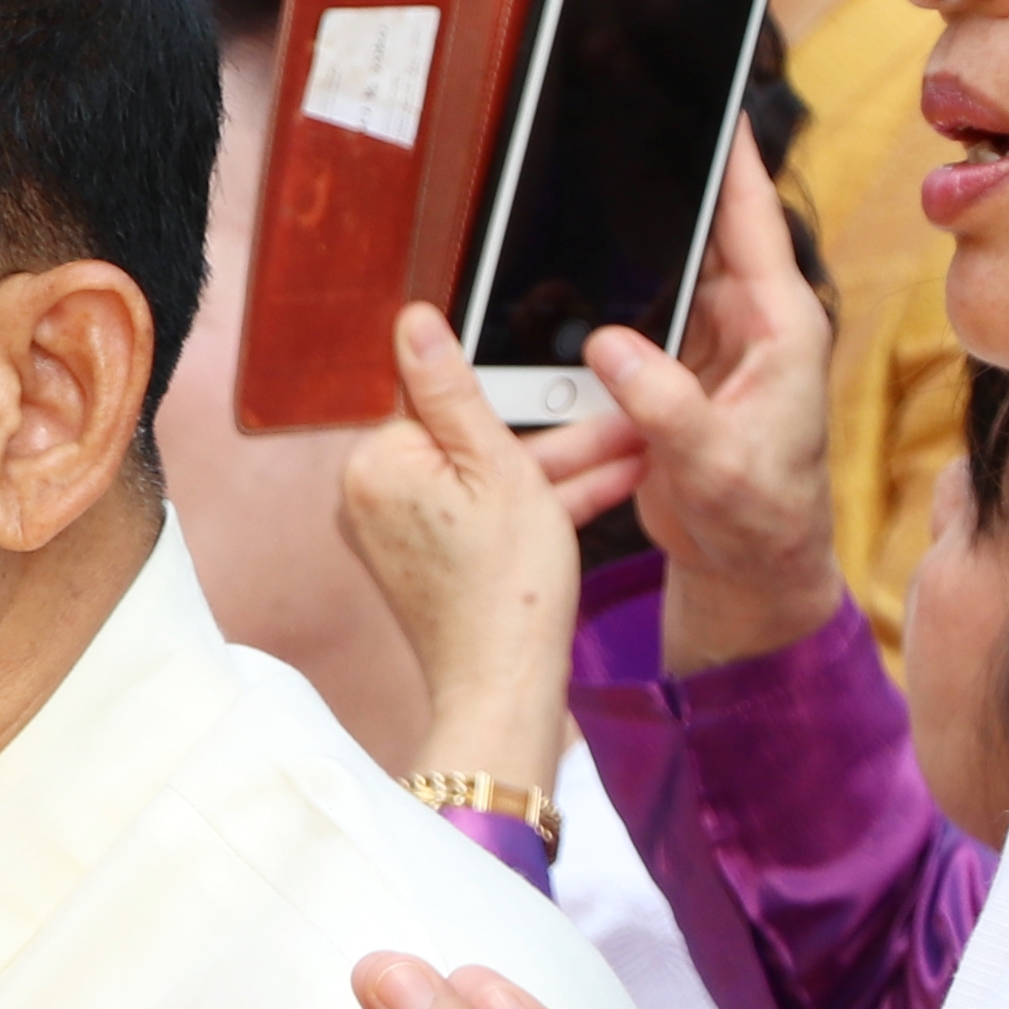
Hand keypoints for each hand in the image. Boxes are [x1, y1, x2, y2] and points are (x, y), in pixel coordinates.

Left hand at [334, 306, 586, 802]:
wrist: (507, 688)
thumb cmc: (506, 588)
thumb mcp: (498, 466)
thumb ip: (453, 388)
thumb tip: (413, 321)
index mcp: (376, 465)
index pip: (442, 401)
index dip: (515, 399)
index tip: (566, 386)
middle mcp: (373, 498)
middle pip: (472, 442)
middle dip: (555, 435)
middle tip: (620, 422)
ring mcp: (400, 534)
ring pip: (490, 480)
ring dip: (562, 469)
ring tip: (635, 451)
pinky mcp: (429, 561)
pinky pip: (486, 516)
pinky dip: (538, 505)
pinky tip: (608, 485)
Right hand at [529, 152, 841, 676]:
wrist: (747, 567)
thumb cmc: (759, 517)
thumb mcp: (716, 463)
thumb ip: (666, 404)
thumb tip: (608, 345)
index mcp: (779, 323)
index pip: (753, 217)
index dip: (734, 154)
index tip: (715, 96)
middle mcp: (746, 320)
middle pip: (702, 227)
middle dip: (666, 178)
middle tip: (620, 120)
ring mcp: (707, 341)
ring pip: (661, 268)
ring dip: (626, 240)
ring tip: (584, 184)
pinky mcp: (672, 367)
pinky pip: (633, 313)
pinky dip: (603, 296)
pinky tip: (564, 276)